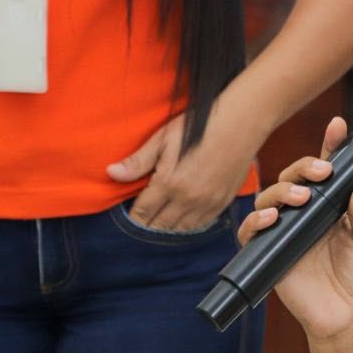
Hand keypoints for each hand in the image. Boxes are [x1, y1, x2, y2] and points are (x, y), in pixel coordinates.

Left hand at [106, 108, 263, 231]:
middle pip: (159, 225)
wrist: (241, 122)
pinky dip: (187, 226)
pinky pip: (200, 225)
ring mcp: (207, 204)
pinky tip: (181, 219)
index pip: (142, 213)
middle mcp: (187, 200)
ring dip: (166, 227)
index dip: (132, 217)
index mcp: (169, 183)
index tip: (128, 213)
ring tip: (158, 221)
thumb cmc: (200, 125)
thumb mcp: (164, 138)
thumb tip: (111, 173)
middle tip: (140, 219)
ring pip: (179, 229)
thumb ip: (138, 161)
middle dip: (147, 225)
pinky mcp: (222, 203)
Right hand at [237, 117, 352, 340]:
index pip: (326, 170)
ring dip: (282, 191)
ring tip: (300, 199)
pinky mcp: (268, 251)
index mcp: (330, 206)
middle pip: (293, 177)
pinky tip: (272, 218)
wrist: (345, 317)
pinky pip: (251, 231)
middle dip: (304, 167)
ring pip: (269, 197)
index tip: (338, 127)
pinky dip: (257, 220)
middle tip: (322, 172)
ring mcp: (284, 230)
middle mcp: (305, 213)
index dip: (329, 146)